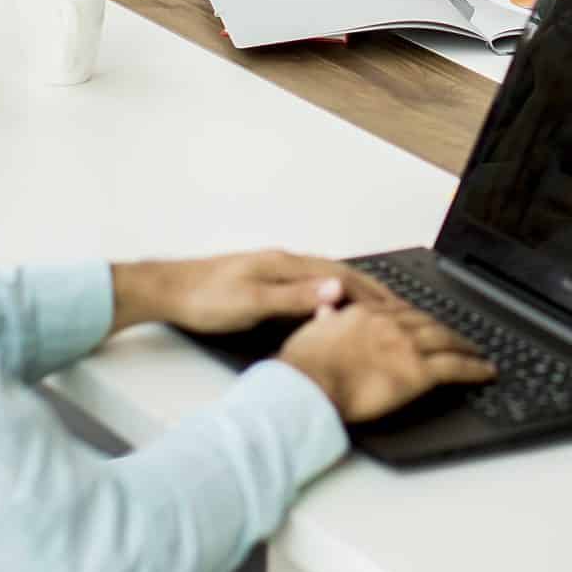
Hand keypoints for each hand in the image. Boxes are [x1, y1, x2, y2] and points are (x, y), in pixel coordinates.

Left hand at [112, 251, 400, 334]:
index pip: (343, 277)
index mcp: (287, 265)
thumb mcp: (251, 301)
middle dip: (374, 290)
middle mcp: (286, 263)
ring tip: (379, 309)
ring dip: (355, 292)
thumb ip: (294, 298)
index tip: (400, 309)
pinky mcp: (266, 281)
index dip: (374, 294)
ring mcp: (276, 270)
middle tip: (402, 309)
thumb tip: (336, 291)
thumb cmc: (204, 297)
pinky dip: (333, 296)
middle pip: (341, 274)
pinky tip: (334, 307)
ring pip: (328, 279)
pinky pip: (312, 285)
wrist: (168, 290)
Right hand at [278, 302, 496, 422]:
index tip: (426, 322)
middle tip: (459, 336)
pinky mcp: (417, 372)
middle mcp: (389, 323)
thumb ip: (325, 321)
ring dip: (465, 345)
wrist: (306, 386)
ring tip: (477, 351)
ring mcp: (406, 345)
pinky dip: (474, 368)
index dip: (417, 317)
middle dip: (445, 329)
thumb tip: (327, 313)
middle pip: (427, 323)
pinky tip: (486, 371)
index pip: (400, 310)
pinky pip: (455, 367)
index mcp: (364, 313)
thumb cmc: (302, 367)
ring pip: (446, 340)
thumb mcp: (310, 332)